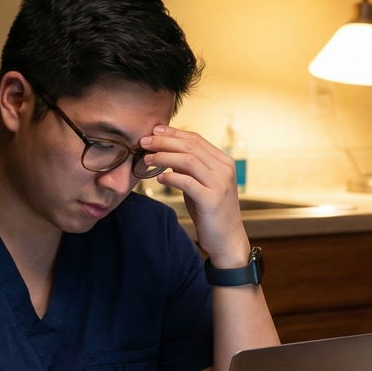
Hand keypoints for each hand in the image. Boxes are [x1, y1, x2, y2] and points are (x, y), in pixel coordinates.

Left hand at [140, 125, 249, 265]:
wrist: (227, 239)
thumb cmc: (211, 211)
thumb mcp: (201, 184)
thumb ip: (189, 167)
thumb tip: (166, 150)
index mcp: (223, 161)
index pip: (196, 138)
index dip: (173, 132)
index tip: (154, 131)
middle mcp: (224, 169)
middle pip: (190, 146)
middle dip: (164, 141)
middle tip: (144, 142)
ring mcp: (220, 184)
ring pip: (187, 160)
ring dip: (164, 157)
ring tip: (147, 159)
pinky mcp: (212, 199)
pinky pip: (187, 182)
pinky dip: (170, 178)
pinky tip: (159, 178)